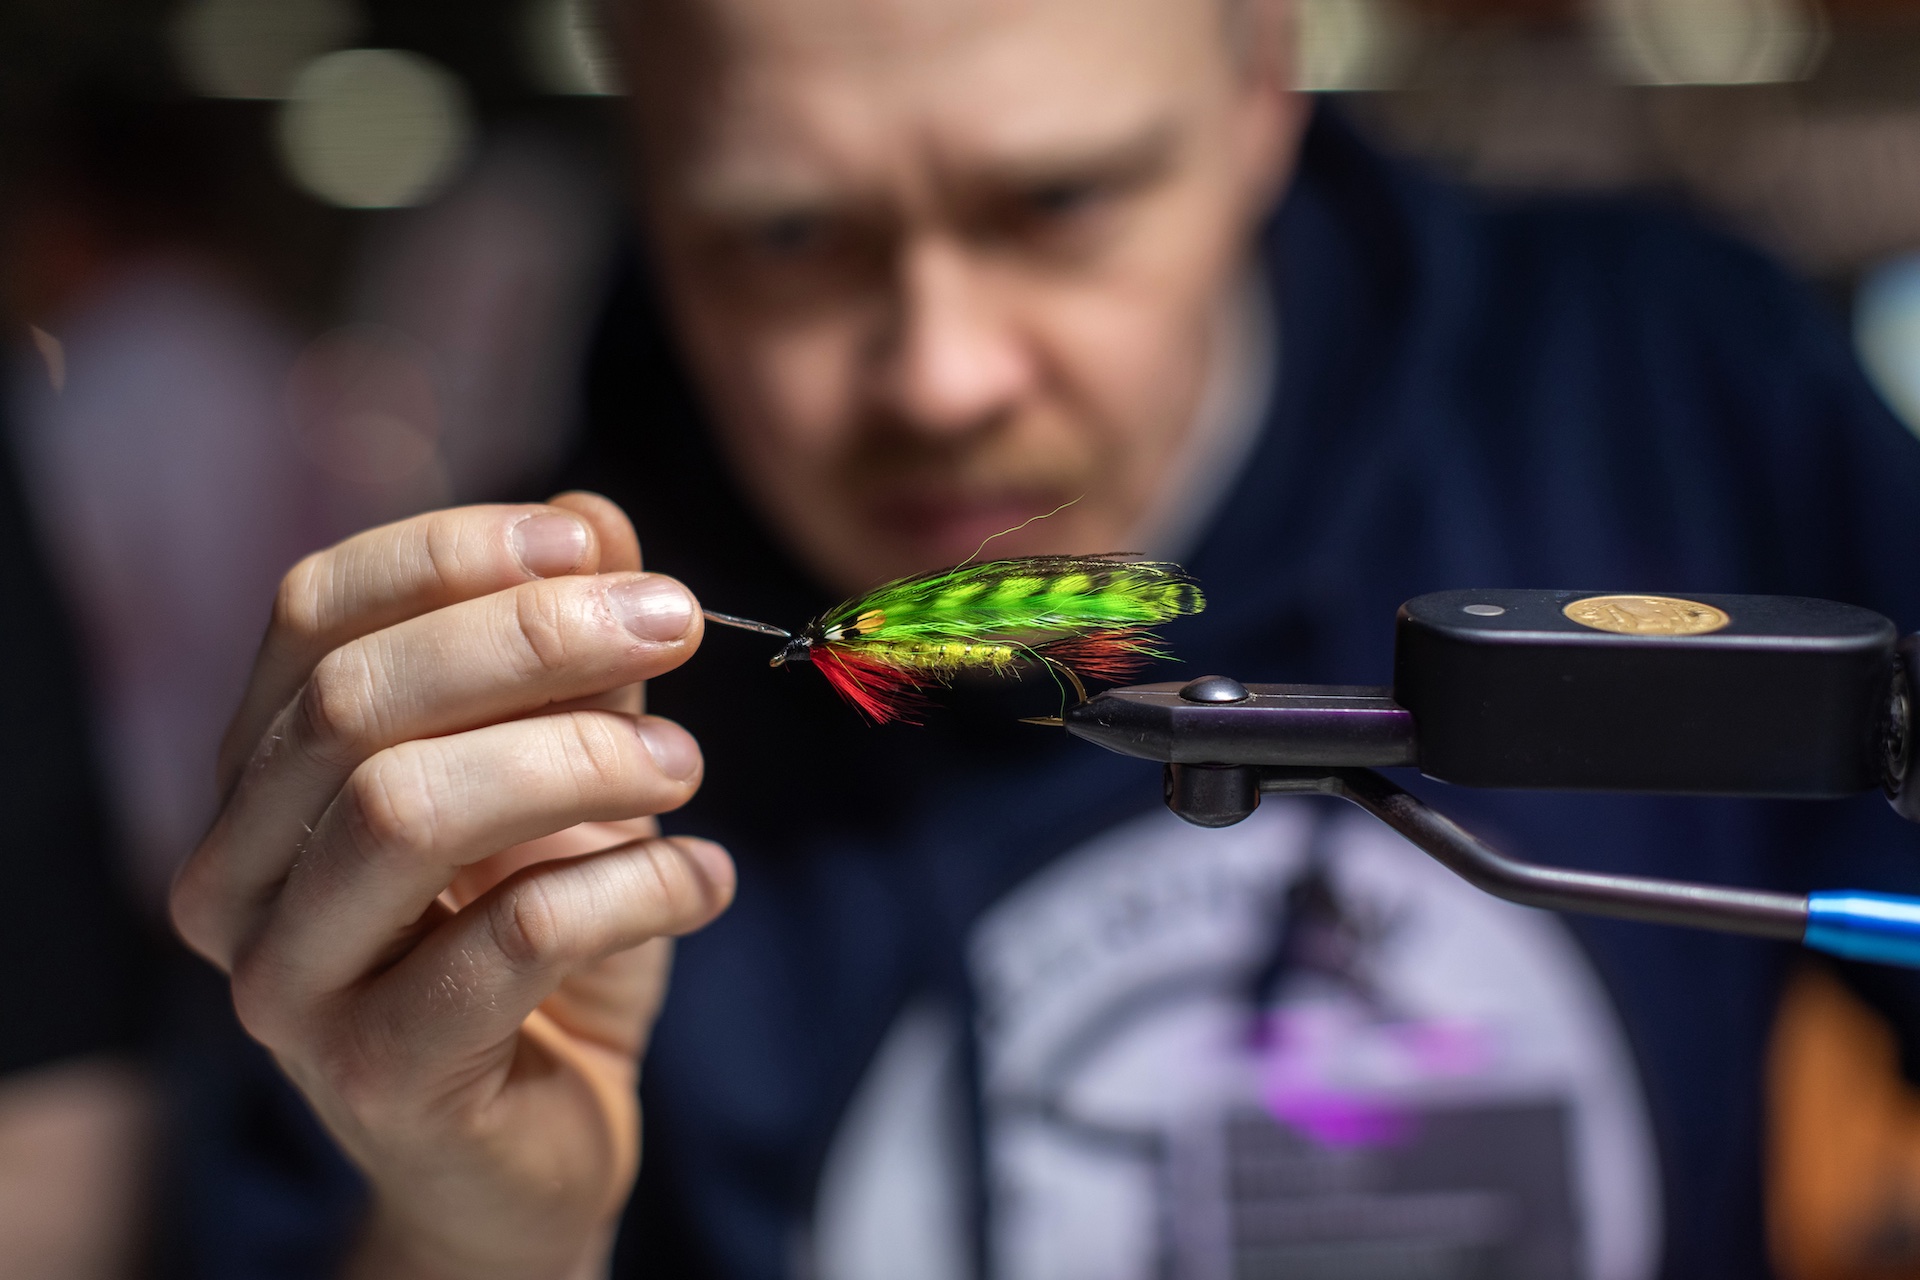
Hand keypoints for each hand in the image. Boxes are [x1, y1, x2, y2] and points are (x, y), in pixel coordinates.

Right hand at [170, 495, 733, 1279]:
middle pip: (356, 701)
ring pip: (407, 810)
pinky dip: (639, 886)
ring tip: (682, 765)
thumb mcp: (563, 779)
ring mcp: (289, 986)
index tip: (590, 544)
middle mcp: (237, 874)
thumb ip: (568, 659)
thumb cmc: (539, 944)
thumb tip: (595, 519)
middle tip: (676, 621)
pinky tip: (705, 878)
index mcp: (262, 776)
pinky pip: (515, 937)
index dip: (451, 554)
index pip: (312, 613)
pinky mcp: (379, 1077)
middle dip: (532, 639)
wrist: (536, 1139)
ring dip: (579, 759)